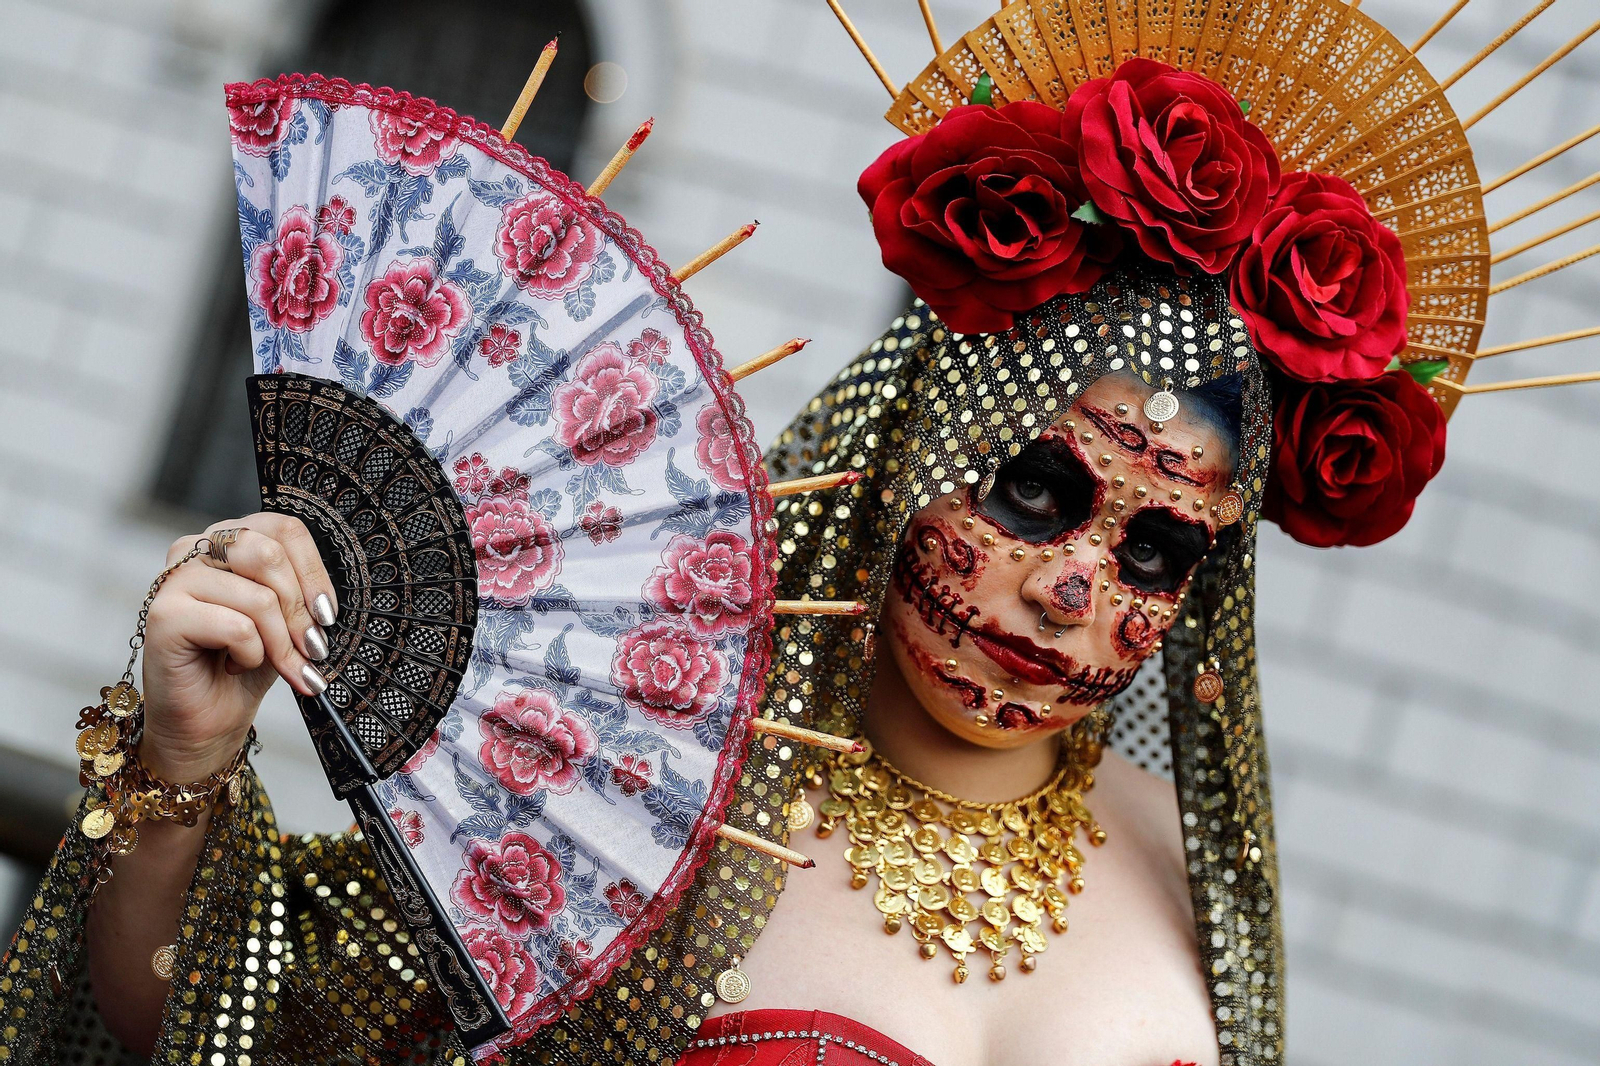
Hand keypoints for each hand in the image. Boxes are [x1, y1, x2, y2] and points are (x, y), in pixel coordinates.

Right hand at [139, 513, 337, 782]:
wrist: (206, 720)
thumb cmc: (244, 664)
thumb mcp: (284, 620)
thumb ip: (299, 593)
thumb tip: (327, 600)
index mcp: (229, 538)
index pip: (285, 529)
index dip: (314, 573)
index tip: (327, 615)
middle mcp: (196, 548)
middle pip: (271, 556)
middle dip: (300, 611)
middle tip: (311, 648)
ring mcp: (175, 579)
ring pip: (258, 596)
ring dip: (279, 642)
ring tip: (273, 663)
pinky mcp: (164, 615)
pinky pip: (236, 627)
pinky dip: (250, 655)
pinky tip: (234, 665)